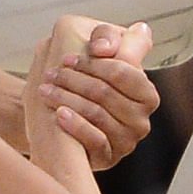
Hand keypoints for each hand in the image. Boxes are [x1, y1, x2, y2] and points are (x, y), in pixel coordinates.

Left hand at [26, 16, 157, 167]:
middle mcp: (142, 119)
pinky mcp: (109, 158)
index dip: (93, 63)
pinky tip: (58, 113)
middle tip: (51, 74)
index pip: (124, 71)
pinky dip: (75, 124)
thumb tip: (103, 48)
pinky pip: (95, 141)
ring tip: (46, 90)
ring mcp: (127, 141)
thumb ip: (107, 36)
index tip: (67, 58)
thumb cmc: (81, 82)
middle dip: (74, 80)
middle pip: (106, 93)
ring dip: (67, 98)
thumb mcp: (96, 50)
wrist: (57, 119)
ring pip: (97, 114)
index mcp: (146, 92)